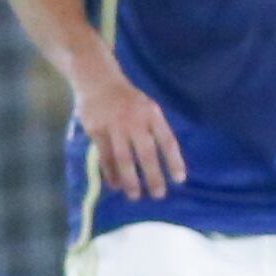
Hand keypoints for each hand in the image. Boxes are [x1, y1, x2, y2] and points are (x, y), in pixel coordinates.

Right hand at [72, 62, 185, 200]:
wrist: (97, 79)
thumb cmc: (128, 99)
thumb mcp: (148, 107)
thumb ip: (156, 129)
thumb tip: (169, 159)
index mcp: (152, 114)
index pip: (167, 141)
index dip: (174, 161)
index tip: (180, 180)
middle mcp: (135, 120)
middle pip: (146, 153)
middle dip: (153, 176)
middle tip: (159, 195)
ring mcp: (114, 126)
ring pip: (123, 158)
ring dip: (130, 179)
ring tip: (135, 196)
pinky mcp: (96, 130)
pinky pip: (104, 156)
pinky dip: (110, 172)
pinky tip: (115, 185)